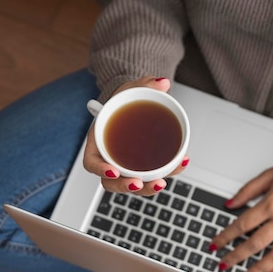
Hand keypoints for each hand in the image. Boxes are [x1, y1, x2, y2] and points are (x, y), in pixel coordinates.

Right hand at [82, 76, 189, 194]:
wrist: (135, 103)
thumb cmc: (126, 100)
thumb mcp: (132, 88)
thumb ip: (145, 84)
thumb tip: (162, 83)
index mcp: (99, 140)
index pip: (91, 162)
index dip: (100, 169)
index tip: (113, 172)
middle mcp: (110, 157)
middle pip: (112, 182)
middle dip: (126, 186)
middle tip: (139, 184)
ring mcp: (127, 165)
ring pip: (133, 184)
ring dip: (147, 188)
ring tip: (162, 182)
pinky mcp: (144, 166)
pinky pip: (152, 175)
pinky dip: (167, 172)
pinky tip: (181, 163)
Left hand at [210, 165, 272, 271]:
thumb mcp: (269, 176)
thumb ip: (248, 190)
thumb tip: (230, 203)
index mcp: (272, 204)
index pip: (242, 225)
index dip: (225, 237)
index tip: (215, 245)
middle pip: (255, 244)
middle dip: (236, 256)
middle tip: (224, 264)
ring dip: (258, 268)